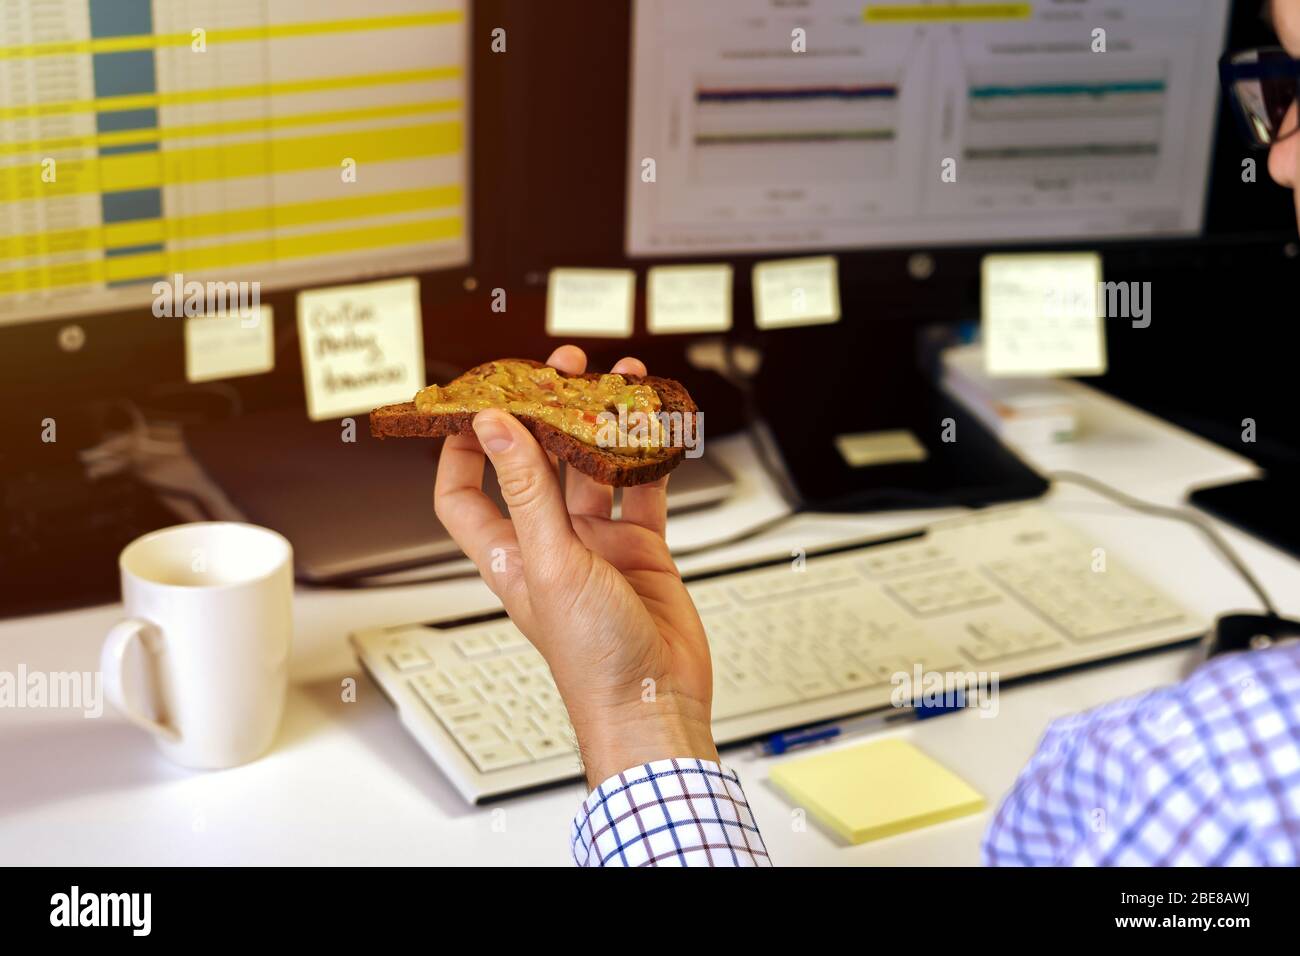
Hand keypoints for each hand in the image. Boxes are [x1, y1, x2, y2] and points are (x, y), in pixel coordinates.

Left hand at [433, 345, 718, 787]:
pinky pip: (640, 486)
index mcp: (509, 553)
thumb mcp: (550, 565)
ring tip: (616, 382)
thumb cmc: (593, 660)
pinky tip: (653, 426)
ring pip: (593, 466)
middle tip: (561, 370)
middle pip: (537, 463)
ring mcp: (597, 544)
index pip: (464, 494)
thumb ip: (527, 492)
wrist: (655, 700)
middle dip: (547, 414)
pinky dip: (648, 454)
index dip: (463, 448)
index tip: (475, 403)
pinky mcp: (641, 547)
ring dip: (603, 424)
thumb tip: (497, 430)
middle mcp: (549, 543)